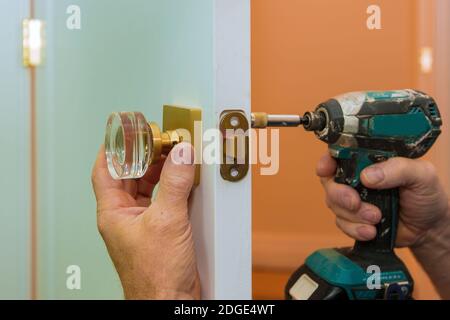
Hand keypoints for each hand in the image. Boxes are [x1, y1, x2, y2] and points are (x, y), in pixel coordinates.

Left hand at [91, 142, 199, 299]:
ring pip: (146, 187)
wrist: (171, 302)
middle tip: (159, 140)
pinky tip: (183, 178)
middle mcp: (125, 217)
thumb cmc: (156, 276)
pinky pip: (163, 200)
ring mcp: (143, 223)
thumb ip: (174, 184)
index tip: (126, 132)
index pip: (105, 171)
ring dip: (159, 170)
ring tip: (173, 154)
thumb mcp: (166, 221)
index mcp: (113, 213)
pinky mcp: (161, 230)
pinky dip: (172, 186)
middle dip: (144, 156)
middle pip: (129, 175)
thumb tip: (180, 155)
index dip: (114, 149)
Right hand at [317, 153, 448, 247]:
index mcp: (368, 160)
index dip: (326, 160)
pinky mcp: (353, 220)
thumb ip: (397, 169)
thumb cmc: (426, 195)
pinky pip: (341, 224)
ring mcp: (353, 199)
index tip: (326, 169)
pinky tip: (372, 231)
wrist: (429, 228)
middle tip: (355, 202)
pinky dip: (355, 229)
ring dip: (353, 215)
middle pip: (330, 182)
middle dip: (339, 194)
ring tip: (377, 218)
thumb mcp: (421, 175)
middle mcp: (355, 178)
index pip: (338, 153)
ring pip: (334, 205)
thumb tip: (367, 176)